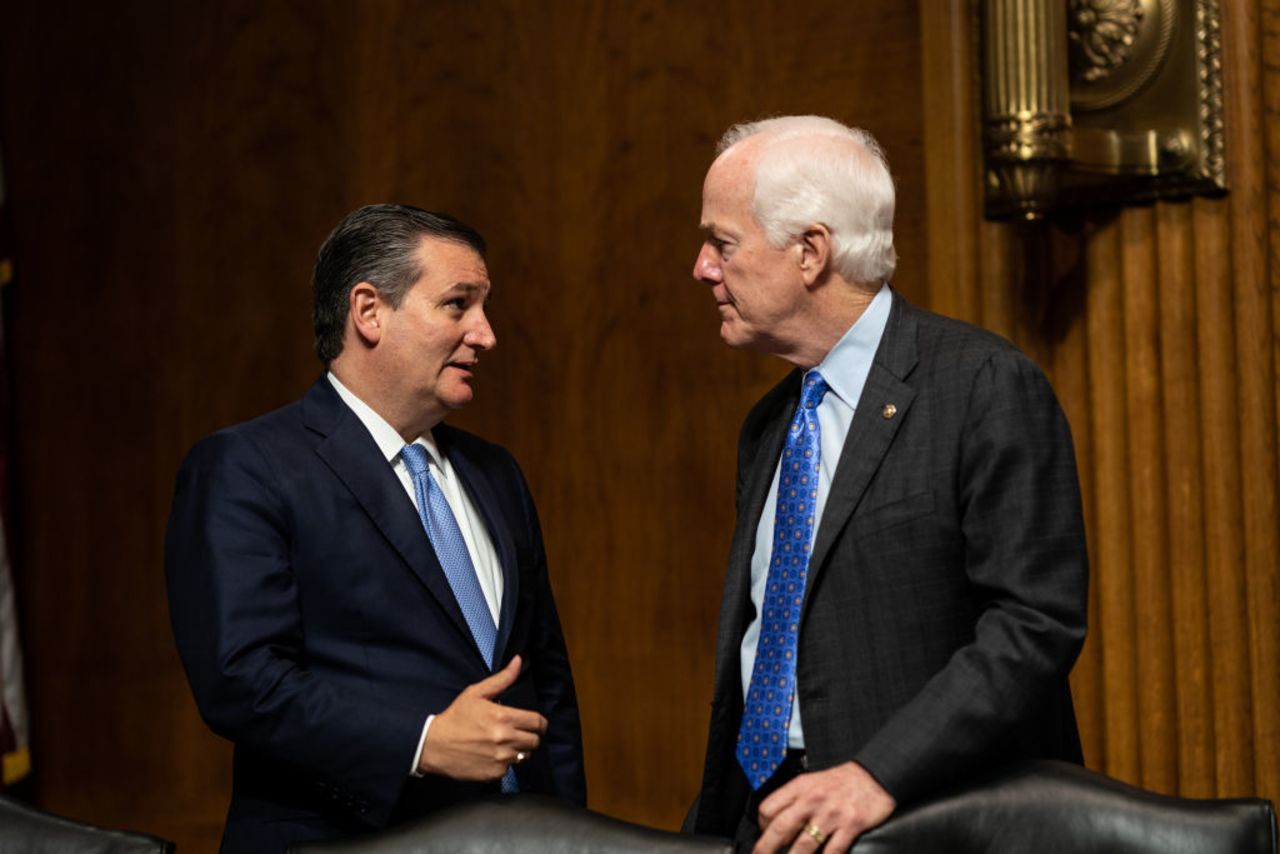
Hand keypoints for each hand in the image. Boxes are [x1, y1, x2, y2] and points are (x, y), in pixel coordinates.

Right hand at [418, 655, 546, 780]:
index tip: (535, 724)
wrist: (433, 745)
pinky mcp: (494, 773)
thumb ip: (502, 679)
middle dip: (531, 736)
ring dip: (519, 750)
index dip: (540, 723)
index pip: (538, 722)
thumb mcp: (476, 693)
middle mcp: (505, 739)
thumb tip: (518, 661)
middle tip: (519, 733)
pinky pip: (510, 769)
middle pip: (535, 741)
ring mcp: (500, 758)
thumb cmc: (456, 717)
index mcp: (504, 717)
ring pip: (525, 756)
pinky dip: (505, 763)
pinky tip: (492, 755)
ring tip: (505, 744)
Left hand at [754, 761, 894, 852]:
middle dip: (766, 849)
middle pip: (780, 828)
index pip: (769, 808)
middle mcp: (813, 799)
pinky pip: (832, 851)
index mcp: (800, 786)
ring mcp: (832, 813)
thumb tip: (778, 825)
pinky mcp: (851, 825)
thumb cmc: (842, 781)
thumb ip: (795, 800)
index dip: (762, 826)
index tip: (764, 836)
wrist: (875, 776)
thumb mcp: (813, 781)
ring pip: (804, 845)